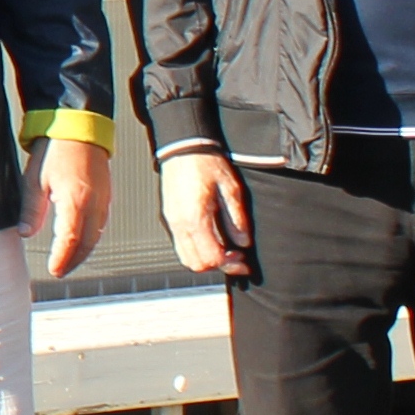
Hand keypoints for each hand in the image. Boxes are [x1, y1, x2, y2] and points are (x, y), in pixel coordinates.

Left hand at [23, 135, 111, 276]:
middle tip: (60, 271)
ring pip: (97, 233)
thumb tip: (25, 233)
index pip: (71, 240)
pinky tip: (82, 240)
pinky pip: (102, 222)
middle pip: (88, 242)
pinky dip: (92, 236)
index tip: (54, 269)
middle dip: (74, 260)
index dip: (63, 258)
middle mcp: (95, 203)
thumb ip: (31, 210)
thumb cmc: (56, 148)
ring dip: (84, 250)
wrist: (79, 125)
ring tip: (69, 261)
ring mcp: (104, 198)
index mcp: (76, 201)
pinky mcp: (106, 193)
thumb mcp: (35, 180)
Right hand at [162, 150, 251, 276]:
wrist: (184, 148)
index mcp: (195, 218)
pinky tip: (212, 241)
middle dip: (219, 265)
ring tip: (225, 252)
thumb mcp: (231, 189)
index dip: (230, 263)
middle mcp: (180, 224)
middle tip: (237, 259)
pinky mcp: (170, 218)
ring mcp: (172, 222)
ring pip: (186, 257)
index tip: (243, 258)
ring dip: (206, 260)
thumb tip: (243, 241)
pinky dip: (197, 251)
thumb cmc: (206, 163)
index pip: (211, 257)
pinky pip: (181, 245)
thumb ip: (237, 218)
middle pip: (196, 263)